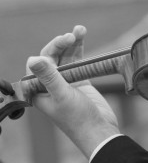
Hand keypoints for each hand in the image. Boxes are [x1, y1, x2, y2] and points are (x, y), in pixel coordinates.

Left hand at [26, 25, 119, 158]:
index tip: (63, 41)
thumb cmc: (79, 119)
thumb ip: (49, 77)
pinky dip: (82, 53)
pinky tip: (83, 40)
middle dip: (62, 44)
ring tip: (81, 30)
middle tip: (73, 35)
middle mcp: (51, 86)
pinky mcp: (81, 83)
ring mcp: (67, 84)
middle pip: (53, 58)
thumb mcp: (62, 96)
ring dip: (73, 44)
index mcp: (39, 91)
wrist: (100, 132)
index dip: (49, 50)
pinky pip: (79, 64)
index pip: (39, 64)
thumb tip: (33, 58)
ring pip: (67, 59)